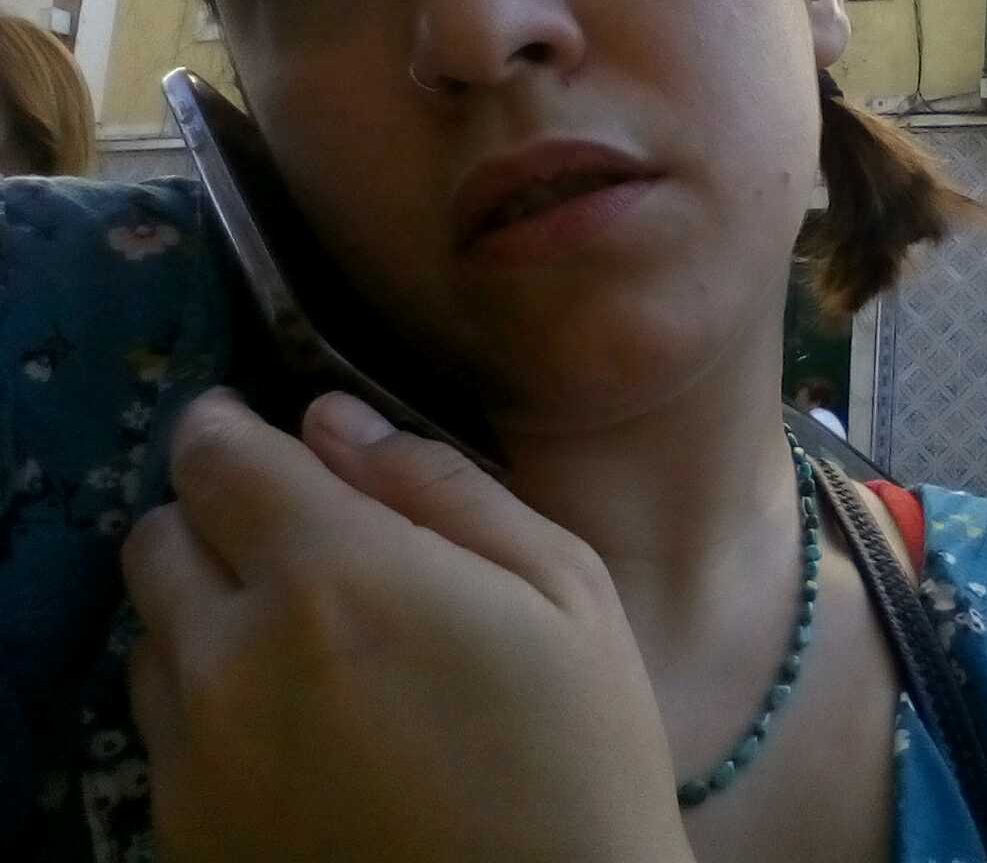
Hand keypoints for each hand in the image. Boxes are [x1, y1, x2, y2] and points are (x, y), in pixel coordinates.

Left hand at [123, 388, 693, 862]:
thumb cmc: (581, 749)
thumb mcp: (562, 586)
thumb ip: (440, 487)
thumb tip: (332, 420)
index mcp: (334, 576)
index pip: (216, 459)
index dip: (224, 426)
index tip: (247, 425)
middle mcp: (231, 658)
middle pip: (159, 537)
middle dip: (214, 515)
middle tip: (293, 540)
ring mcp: (195, 757)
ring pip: (151, 635)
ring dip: (206, 610)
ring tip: (301, 644)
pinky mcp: (185, 832)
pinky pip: (159, 730)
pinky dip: (206, 700)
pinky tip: (294, 727)